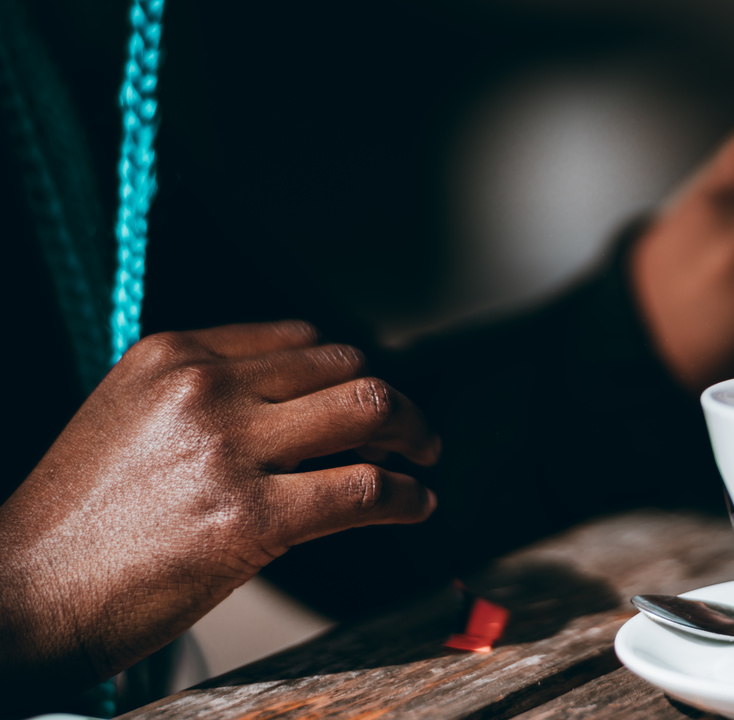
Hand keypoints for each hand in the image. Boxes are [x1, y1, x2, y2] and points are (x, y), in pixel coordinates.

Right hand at [0, 321, 439, 687]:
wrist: (27, 593)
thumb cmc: (82, 520)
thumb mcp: (133, 418)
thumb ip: (212, 398)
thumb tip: (312, 410)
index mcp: (173, 355)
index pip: (299, 340)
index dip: (345, 371)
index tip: (364, 396)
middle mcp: (204, 388)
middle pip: (344, 367)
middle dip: (390, 400)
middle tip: (413, 431)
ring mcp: (229, 449)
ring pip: (368, 410)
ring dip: (413, 434)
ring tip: (422, 458)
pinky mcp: (252, 518)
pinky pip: (365, 488)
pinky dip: (406, 496)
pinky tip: (415, 504)